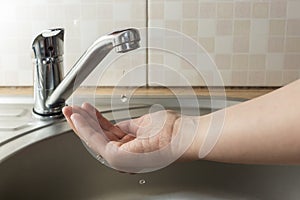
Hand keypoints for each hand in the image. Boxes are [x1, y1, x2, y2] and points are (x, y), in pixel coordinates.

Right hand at [63, 103, 198, 172]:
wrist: (185, 135)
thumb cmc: (173, 130)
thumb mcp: (145, 125)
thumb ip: (128, 127)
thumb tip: (116, 125)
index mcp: (132, 148)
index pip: (108, 134)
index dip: (96, 121)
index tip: (87, 109)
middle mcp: (125, 155)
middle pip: (98, 138)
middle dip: (82, 122)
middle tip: (71, 110)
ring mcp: (122, 158)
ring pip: (94, 139)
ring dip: (80, 123)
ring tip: (69, 110)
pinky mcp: (119, 157)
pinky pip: (96, 140)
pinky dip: (84, 128)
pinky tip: (77, 118)